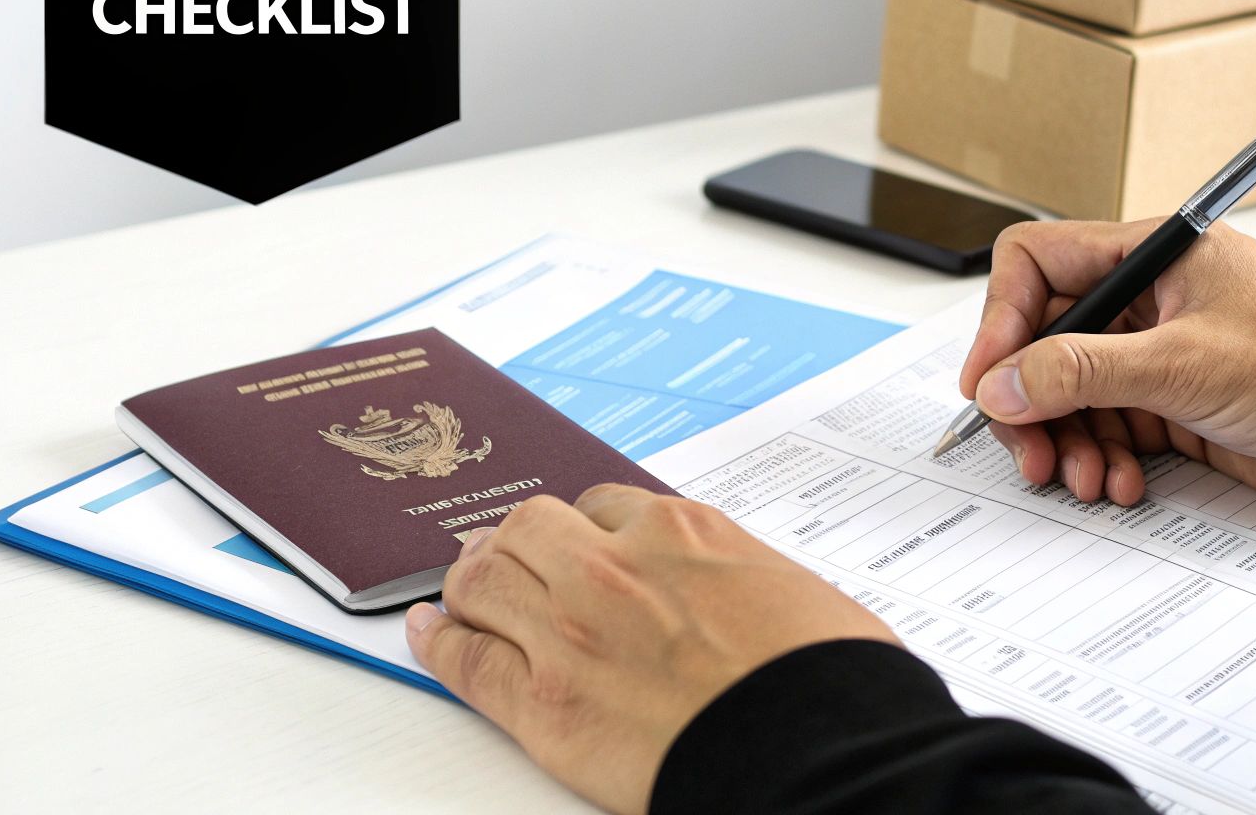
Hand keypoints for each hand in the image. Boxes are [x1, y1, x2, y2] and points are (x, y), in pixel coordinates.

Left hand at [405, 486, 897, 814]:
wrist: (818, 751)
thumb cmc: (828, 680)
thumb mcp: (795, 591)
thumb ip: (740, 575)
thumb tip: (736, 593)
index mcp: (684, 531)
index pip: (606, 505)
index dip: (586, 525)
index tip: (581, 541)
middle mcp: (616, 566)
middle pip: (530, 527)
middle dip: (515, 540)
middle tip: (507, 555)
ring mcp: (571, 631)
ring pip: (484, 577)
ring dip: (471, 579)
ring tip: (462, 589)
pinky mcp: (543, 705)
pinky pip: (467, 659)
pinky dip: (438, 639)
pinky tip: (427, 630)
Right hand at [960, 219, 1255, 514]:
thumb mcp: (1188, 366)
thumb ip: (1085, 371)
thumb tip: (1002, 383)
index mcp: (1154, 256)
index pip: (1039, 264)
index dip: (1001, 319)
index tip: (988, 381)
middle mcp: (1148, 300)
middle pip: (1044, 339)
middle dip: (1031, 400)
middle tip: (1029, 452)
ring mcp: (1157, 355)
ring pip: (1069, 393)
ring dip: (1067, 442)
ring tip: (1087, 480)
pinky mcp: (1172, 407)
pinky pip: (1105, 430)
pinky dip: (1101, 461)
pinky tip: (1122, 484)